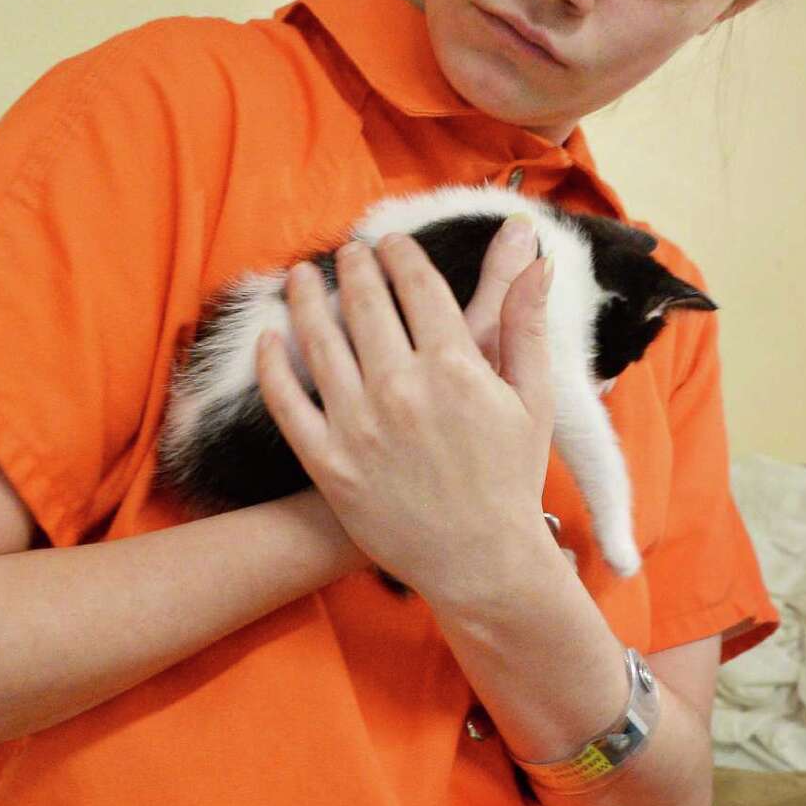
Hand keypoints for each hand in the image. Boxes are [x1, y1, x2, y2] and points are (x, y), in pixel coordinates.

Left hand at [255, 230, 556, 608]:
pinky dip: (273, 363)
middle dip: (353, 266)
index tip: (391, 244)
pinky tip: (269, 338)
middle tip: (348, 251)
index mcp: (455, 366)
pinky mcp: (328, 463)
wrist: (481, 561)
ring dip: (305, 298)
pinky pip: (286, 401)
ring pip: (319, 340)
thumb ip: (526, 325)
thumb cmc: (512, 479)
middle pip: (364, 302)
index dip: (400, 255)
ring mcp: (358, 425)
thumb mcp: (534, 399)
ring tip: (300, 277)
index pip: (417, 285)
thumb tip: (536, 259)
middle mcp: (401, 388)